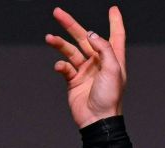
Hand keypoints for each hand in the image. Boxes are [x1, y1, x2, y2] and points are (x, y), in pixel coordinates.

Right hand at [45, 6, 126, 128]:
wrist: (96, 120)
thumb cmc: (109, 97)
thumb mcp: (113, 69)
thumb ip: (104, 48)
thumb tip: (91, 34)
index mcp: (113, 59)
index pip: (116, 36)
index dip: (115, 22)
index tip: (113, 9)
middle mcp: (99, 63)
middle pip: (85, 38)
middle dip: (71, 25)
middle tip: (57, 12)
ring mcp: (86, 71)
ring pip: (70, 50)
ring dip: (59, 43)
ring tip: (49, 38)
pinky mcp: (74, 80)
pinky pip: (65, 67)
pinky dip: (60, 65)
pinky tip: (60, 67)